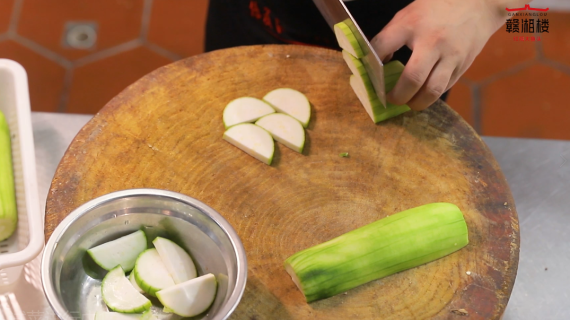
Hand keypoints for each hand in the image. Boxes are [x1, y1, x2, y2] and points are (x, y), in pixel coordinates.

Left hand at [371, 0, 515, 110]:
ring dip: (416, 103)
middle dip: (398, 96)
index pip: (382, 46)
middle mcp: (432, 42)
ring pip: (432, 90)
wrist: (477, 4)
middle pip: (413, 78)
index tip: (372, 77)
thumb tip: (377, 63)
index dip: (372, 65)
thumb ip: (391, 36)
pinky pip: (444, 87)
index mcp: (412, 24)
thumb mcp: (408, 14)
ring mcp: (450, 55)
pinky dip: (430, 94)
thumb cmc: (436, 9)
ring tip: (408, 103)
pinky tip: (423, 93)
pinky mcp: (462, 66)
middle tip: (390, 99)